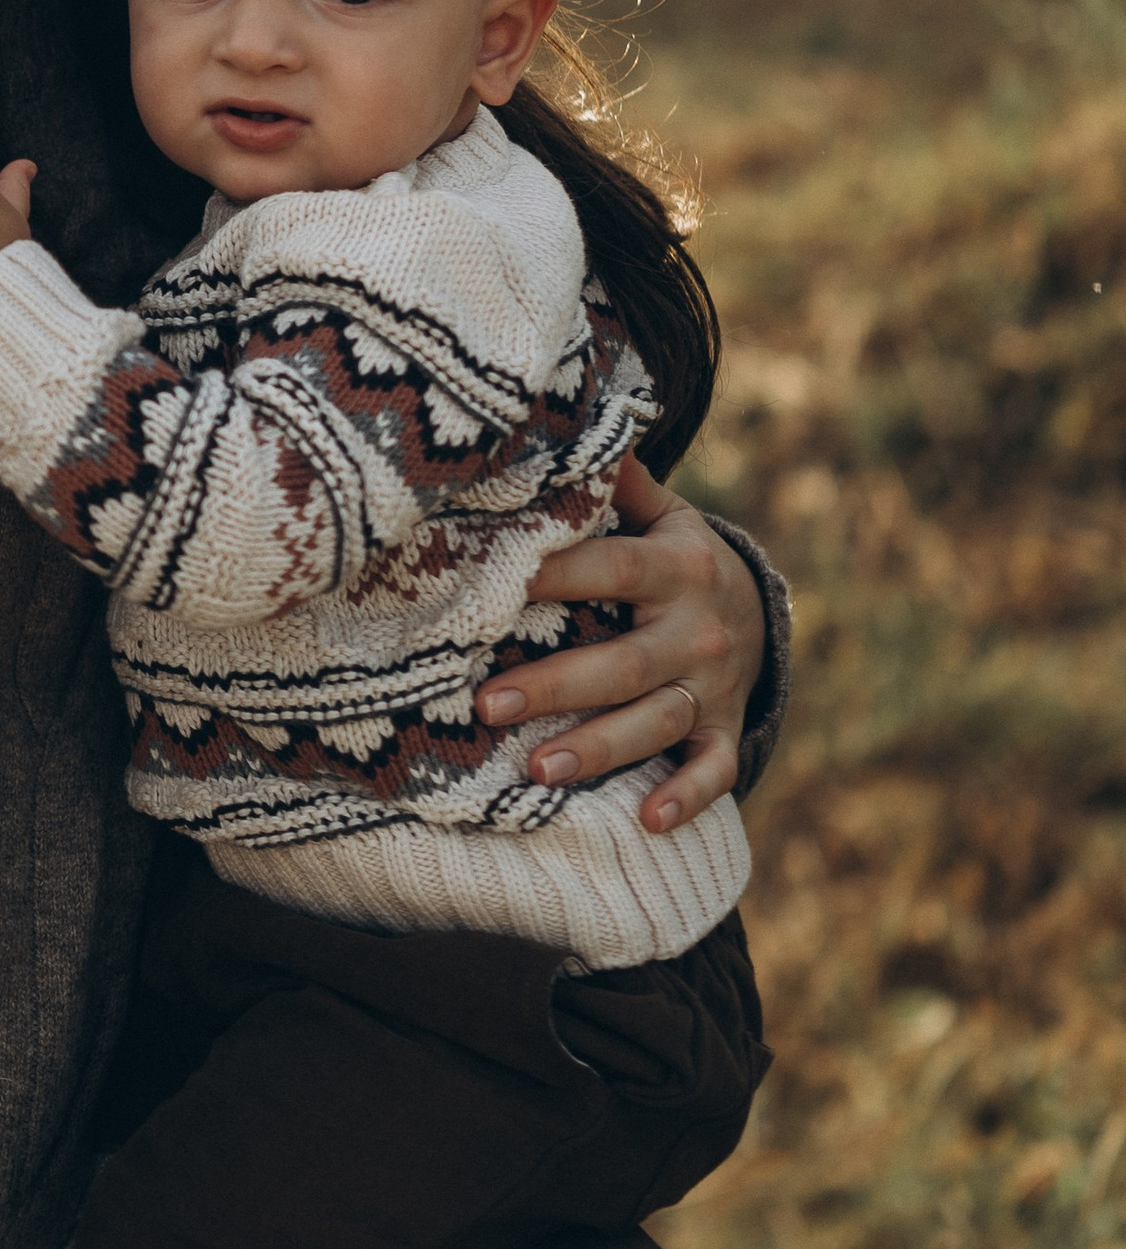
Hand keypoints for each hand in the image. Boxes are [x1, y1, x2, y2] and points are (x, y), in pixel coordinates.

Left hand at [480, 458, 764, 833]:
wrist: (759, 607)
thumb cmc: (677, 558)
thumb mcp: (663, 515)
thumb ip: (618, 485)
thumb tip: (570, 428)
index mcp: (679, 567)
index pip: (613, 569)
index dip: (559, 574)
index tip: (499, 584)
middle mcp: (699, 631)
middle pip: (623, 664)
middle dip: (555, 687)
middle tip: (488, 706)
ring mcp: (714, 687)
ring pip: (656, 723)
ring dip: (600, 749)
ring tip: (538, 771)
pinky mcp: (725, 730)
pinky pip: (712, 770)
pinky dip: (687, 797)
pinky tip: (647, 820)